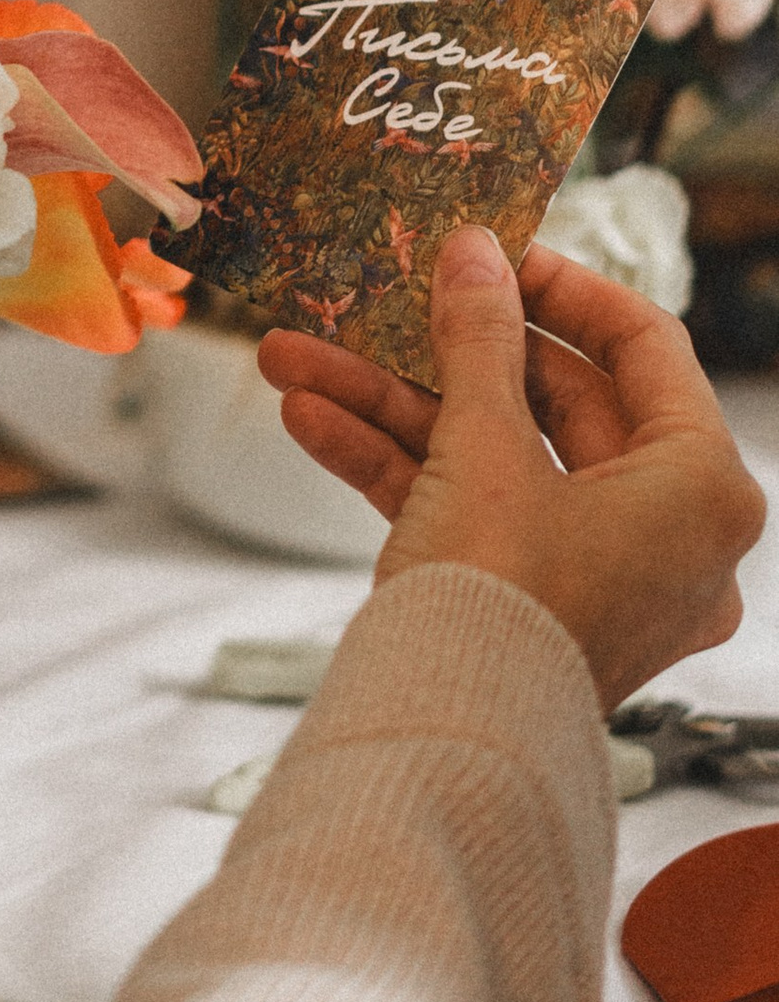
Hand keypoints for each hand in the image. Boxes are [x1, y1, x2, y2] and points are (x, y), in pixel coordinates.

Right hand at [260, 229, 765, 713]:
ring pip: (495, 461)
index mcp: (702, 489)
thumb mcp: (483, 448)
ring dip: (391, 407)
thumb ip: (478, 339)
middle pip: (553, 406)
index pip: (644, 348)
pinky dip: (399, 471)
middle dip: (439, 353)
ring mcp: (602, 577)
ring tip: (298, 357)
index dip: (561, 289)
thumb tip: (473, 254)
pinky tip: (312, 419)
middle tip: (382, 299)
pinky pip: (474, 517)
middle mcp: (671, 536)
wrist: (450, 748)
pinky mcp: (536, 606)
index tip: (493, 253)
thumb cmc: (502, 603)